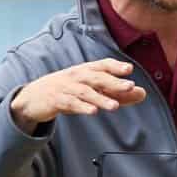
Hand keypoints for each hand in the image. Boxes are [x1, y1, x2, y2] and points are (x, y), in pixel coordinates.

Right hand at [8, 60, 147, 132]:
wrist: (33, 98)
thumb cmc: (67, 91)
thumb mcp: (92, 91)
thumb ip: (117, 93)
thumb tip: (143, 93)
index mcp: (86, 71)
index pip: (102, 65)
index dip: (115, 66)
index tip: (129, 69)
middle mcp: (77, 76)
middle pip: (97, 77)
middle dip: (114, 81)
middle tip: (130, 86)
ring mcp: (65, 88)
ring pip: (85, 92)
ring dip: (101, 98)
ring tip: (115, 106)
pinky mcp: (56, 101)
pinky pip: (70, 103)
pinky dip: (82, 107)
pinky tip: (93, 112)